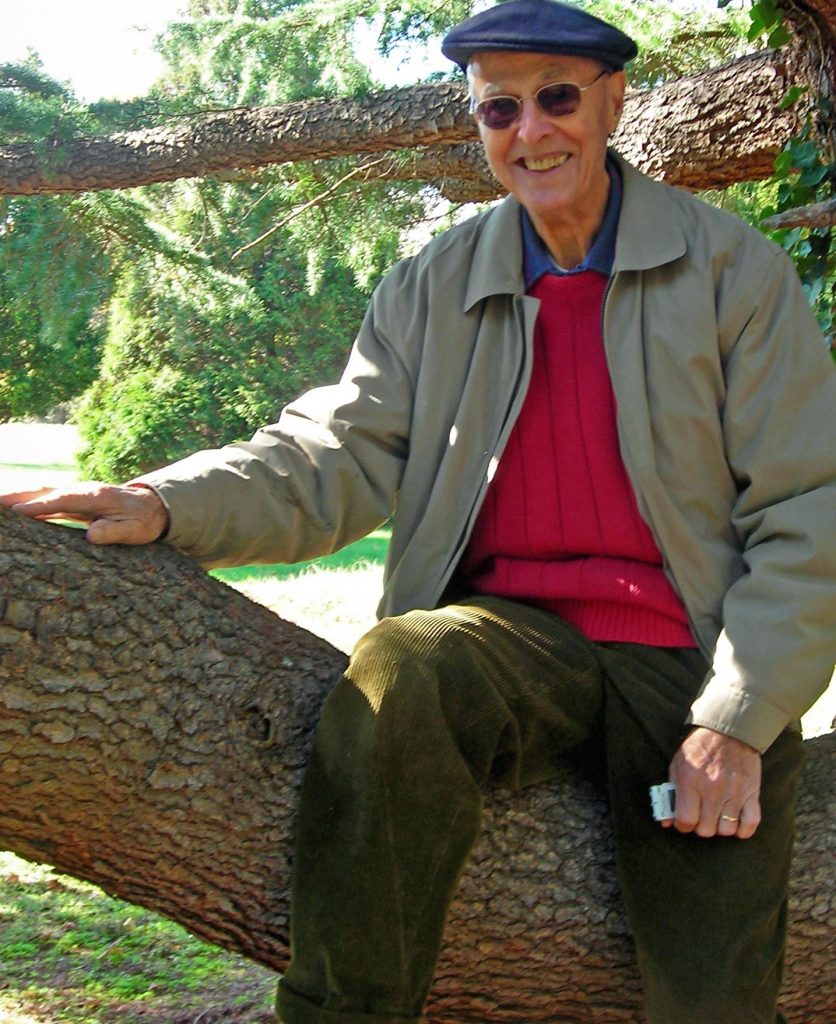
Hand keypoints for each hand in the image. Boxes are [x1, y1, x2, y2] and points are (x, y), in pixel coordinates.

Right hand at [0, 483, 168, 545]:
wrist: (154, 507)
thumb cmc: (143, 521)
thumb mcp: (134, 531)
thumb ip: (113, 533)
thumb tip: (91, 536)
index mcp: (95, 497)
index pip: (62, 500)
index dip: (40, 506)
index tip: (18, 511)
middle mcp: (83, 491)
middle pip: (46, 491)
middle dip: (19, 496)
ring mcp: (77, 494)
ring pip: (43, 493)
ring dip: (19, 496)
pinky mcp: (74, 500)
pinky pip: (48, 500)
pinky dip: (29, 502)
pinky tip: (14, 509)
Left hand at [664, 727, 761, 838]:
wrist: (729, 731)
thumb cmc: (699, 747)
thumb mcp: (678, 764)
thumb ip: (671, 793)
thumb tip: (665, 821)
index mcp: (690, 781)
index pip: (686, 820)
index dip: (682, 825)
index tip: (684, 821)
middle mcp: (712, 789)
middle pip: (706, 829)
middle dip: (700, 826)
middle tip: (701, 816)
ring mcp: (734, 792)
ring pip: (727, 830)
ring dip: (720, 827)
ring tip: (717, 816)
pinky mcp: (751, 793)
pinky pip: (750, 823)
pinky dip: (743, 828)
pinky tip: (736, 821)